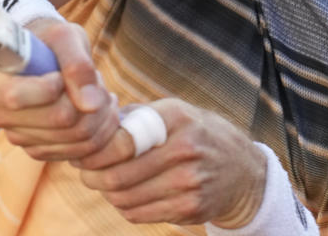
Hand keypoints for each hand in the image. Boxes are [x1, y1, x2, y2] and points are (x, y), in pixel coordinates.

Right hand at [0, 18, 118, 160]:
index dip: (53, 86)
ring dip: (100, 115)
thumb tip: (91, 104)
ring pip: (77, 139)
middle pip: (60, 121)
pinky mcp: (37, 149)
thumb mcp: (64, 37)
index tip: (60, 74)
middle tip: (96, 80)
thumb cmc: (49, 42)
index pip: (18, 97)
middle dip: (91, 100)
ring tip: (99, 93)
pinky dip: (98, 131)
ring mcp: (17, 136)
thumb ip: (78, 65)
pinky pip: (79, 152)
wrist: (41, 57)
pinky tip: (96, 110)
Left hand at [77, 99, 266, 226]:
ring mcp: (190, 181)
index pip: (120, 141)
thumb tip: (91, 124)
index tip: (84, 154)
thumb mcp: (176, 113)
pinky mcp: (191, 207)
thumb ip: (136, 116)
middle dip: (94, 178)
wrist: (243, 170)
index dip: (94, 152)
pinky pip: (138, 214)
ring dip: (109, 194)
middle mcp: (186, 147)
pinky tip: (133, 196)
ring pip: (124, 198)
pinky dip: (127, 207)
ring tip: (111, 184)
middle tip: (89, 175)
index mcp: (178, 117)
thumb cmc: (198, 136)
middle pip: (116, 176)